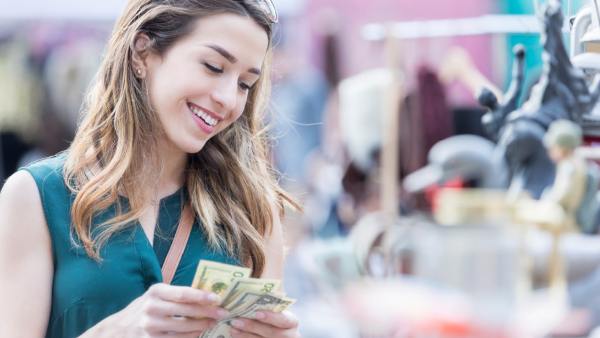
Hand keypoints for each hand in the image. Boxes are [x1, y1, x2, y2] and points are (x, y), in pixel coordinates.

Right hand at [82, 283, 228, 337]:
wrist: (120, 329)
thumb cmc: (146, 307)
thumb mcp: (157, 295)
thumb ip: (177, 294)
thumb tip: (207, 294)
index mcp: (155, 291)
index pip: (183, 294)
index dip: (202, 296)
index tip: (217, 298)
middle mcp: (151, 308)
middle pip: (186, 311)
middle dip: (207, 312)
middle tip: (223, 312)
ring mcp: (150, 326)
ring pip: (184, 328)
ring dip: (202, 326)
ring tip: (213, 322)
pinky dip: (191, 336)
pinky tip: (200, 333)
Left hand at [229, 310, 299, 337]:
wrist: (272, 335)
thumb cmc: (271, 318)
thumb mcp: (272, 310)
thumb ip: (264, 303)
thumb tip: (244, 286)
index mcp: (291, 322)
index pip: (285, 320)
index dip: (272, 316)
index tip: (257, 311)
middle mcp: (289, 336)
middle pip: (272, 333)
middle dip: (253, 326)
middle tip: (236, 319)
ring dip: (245, 335)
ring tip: (231, 326)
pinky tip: (233, 335)